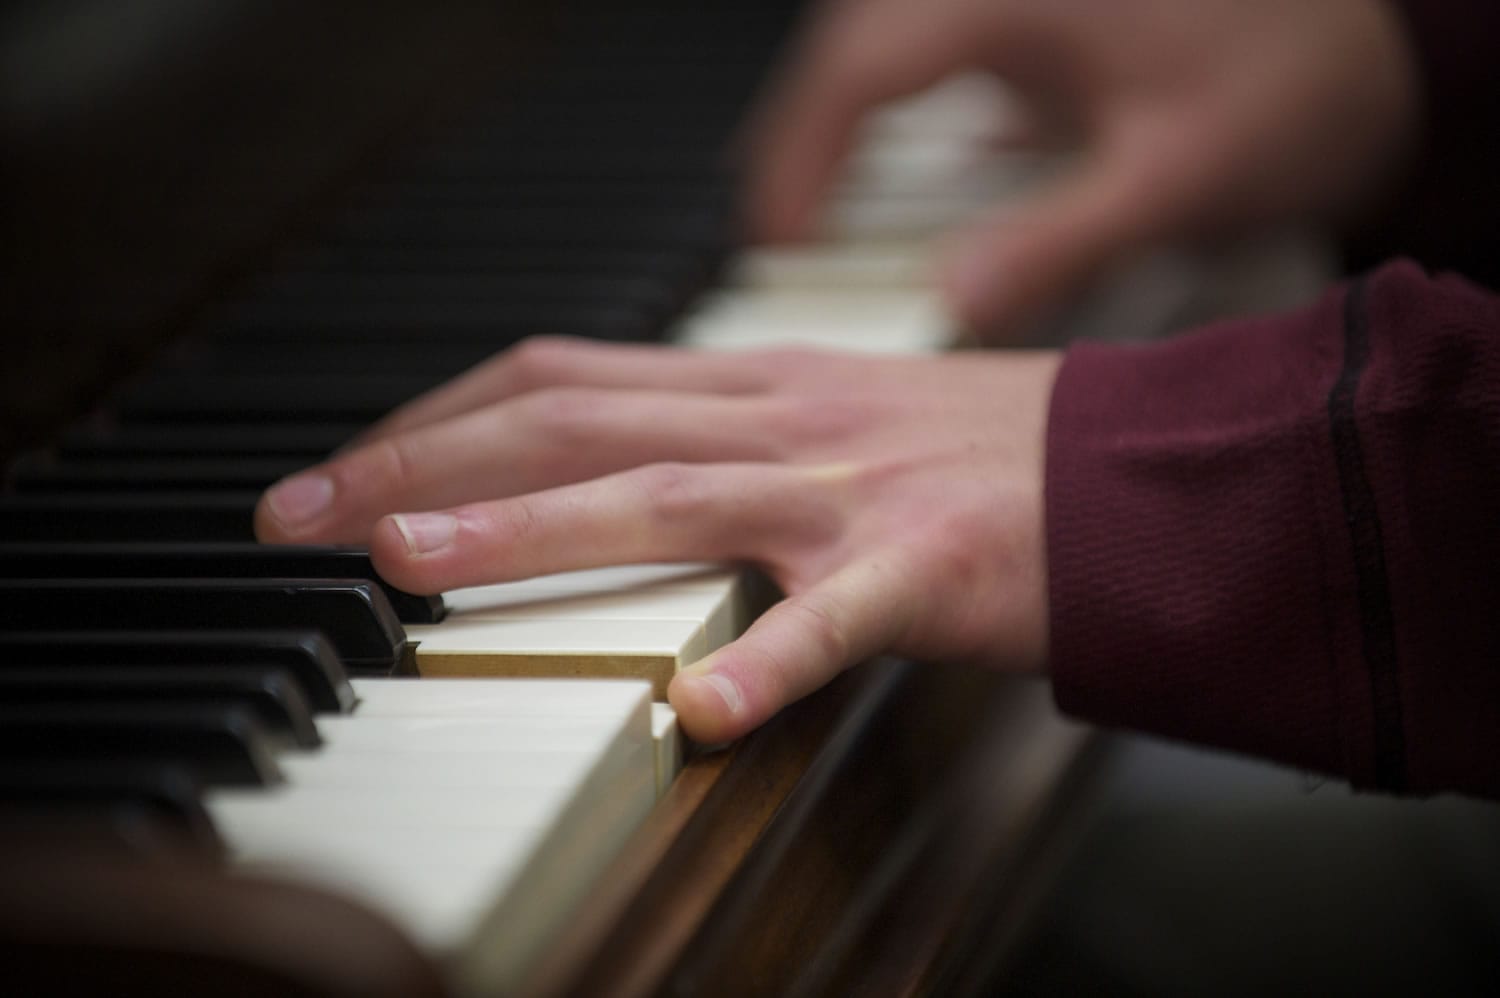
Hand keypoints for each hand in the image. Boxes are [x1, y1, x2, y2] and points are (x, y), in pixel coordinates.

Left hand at [255, 337, 1059, 741]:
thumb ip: (723, 428)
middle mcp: (784, 421)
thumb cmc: (985, 451)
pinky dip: (766, 662)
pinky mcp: (929, 566)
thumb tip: (609, 456)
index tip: (351, 467)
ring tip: (417, 565)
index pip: (566, 377)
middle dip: (428, 462)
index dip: (442, 415)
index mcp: (757, 384)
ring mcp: (851, 492)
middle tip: (309, 514)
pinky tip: (703, 716)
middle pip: (577, 420)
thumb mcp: (834, 410)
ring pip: (670, 495)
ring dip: (532, 527)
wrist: (1138, 469)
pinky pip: (837, 619)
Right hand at [745, 0, 1418, 334]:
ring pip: (872, 51)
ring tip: (806, 216)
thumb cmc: (1290, 84)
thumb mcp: (1171, 179)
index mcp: (1009, 4)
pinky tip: (876, 169)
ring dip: (830, 131)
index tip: (779, 242)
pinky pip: (916, 57)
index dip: (798, 164)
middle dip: (795, 150)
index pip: (858, 75)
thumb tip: (954, 301)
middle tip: (775, 241)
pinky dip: (878, 117)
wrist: (1363, 48)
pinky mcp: (1024, 21)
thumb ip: (1054, 245)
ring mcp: (1005, 3)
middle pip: (844, 56)